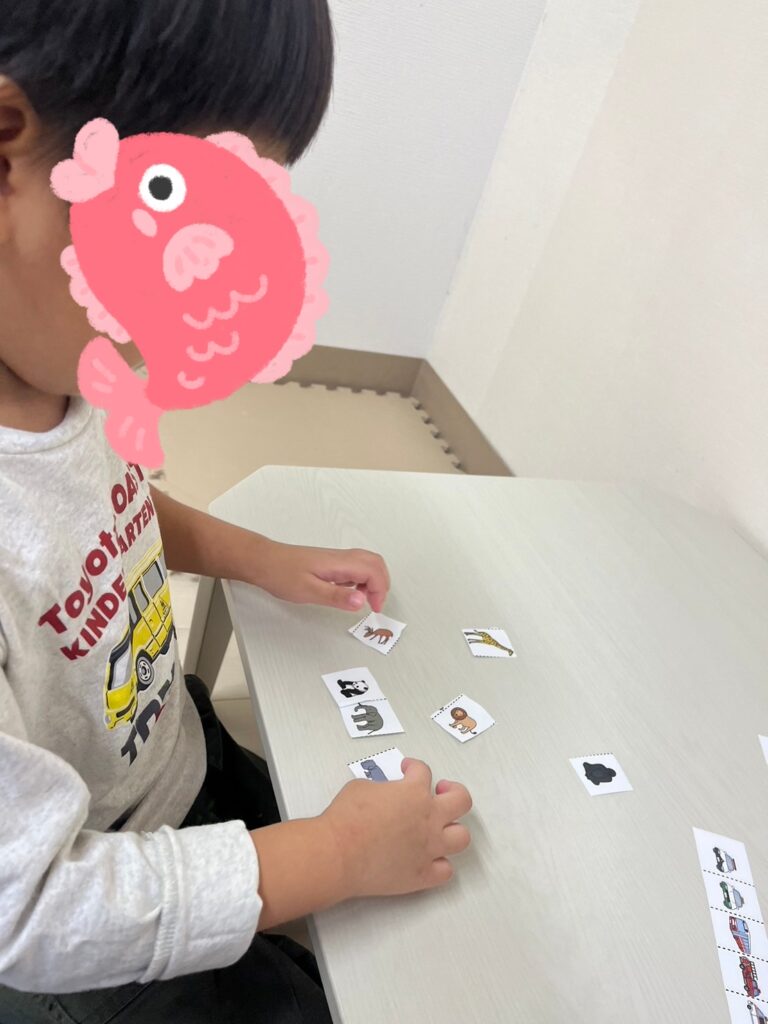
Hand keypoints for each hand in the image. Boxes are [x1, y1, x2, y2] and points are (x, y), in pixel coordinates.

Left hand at [252, 541, 389, 612]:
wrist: (263, 560)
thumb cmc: (282, 574)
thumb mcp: (308, 591)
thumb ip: (336, 597)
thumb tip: (362, 602)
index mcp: (339, 563)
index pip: (373, 571)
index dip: (379, 591)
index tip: (373, 609)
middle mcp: (341, 557)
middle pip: (375, 562)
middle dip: (382, 584)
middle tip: (375, 604)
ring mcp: (335, 558)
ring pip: (366, 563)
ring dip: (373, 580)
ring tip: (364, 600)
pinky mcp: (329, 562)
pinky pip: (355, 566)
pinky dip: (361, 579)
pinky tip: (349, 592)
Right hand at [320, 759, 471, 897]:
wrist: (338, 854)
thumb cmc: (345, 819)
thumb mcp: (361, 787)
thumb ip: (382, 787)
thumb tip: (385, 794)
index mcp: (414, 792)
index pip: (423, 771)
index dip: (414, 767)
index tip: (408, 770)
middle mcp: (428, 818)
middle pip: (461, 800)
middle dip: (453, 792)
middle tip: (440, 792)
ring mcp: (429, 848)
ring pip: (461, 837)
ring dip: (452, 830)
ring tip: (440, 828)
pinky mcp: (422, 875)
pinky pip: (446, 871)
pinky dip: (440, 864)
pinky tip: (429, 859)